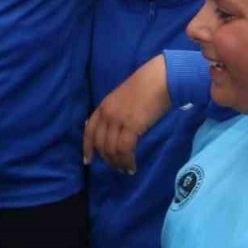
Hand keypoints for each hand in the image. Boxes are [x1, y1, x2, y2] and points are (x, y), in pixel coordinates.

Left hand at [83, 55, 170, 173]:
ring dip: (118, 163)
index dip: (87, 147)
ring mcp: (117, 120)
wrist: (160, 78)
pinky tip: (132, 166)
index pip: (89, 130)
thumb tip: (116, 131)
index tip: (88, 161)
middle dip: (107, 159)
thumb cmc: (147, 86)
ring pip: (111, 149)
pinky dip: (127, 161)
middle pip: (100, 143)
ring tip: (125, 169)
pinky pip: (124, 149)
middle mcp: (106, 114)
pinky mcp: (131, 126)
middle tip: (116, 168)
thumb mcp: (124, 99)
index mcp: (103, 106)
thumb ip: (117, 112)